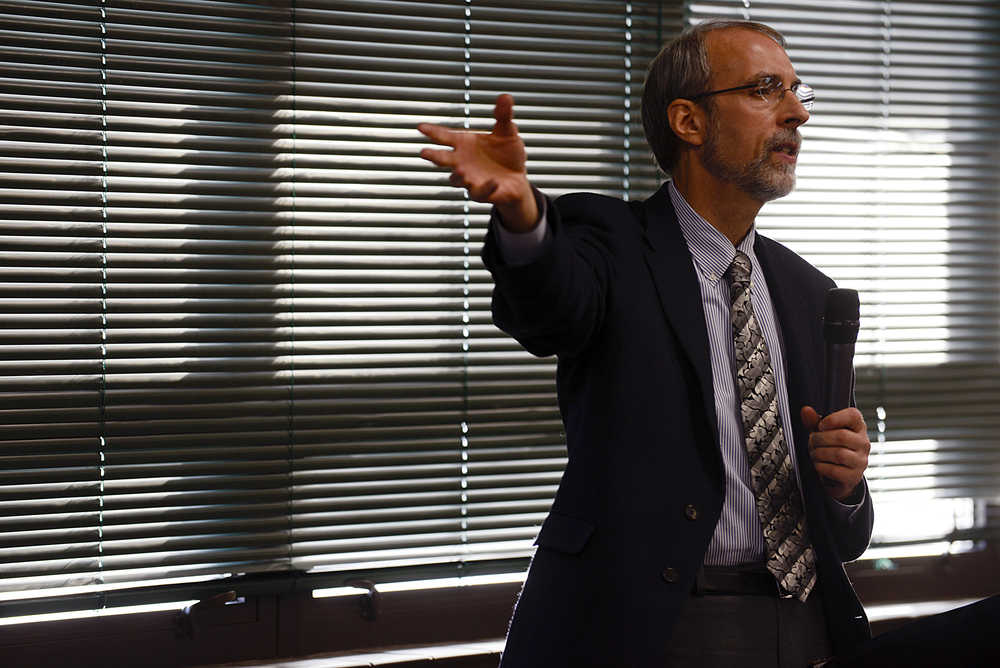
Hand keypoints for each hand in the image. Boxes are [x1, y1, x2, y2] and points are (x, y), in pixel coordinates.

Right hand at [417, 93, 538, 230]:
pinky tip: (493, 182)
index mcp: (464, 144)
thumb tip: (505, 96)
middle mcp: (462, 162)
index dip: (432, 132)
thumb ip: (503, 116)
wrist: (517, 179)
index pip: (444, 137)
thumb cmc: (506, 155)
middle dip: (434, 156)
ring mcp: (470, 179)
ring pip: (457, 180)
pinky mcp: (483, 193)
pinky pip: (481, 192)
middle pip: (443, 159)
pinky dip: (486, 188)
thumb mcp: (506, 132)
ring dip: (457, 175)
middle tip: (424, 152)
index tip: (420, 127)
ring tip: (459, 169)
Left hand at [800, 406, 869, 501]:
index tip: (821, 425)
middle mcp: (863, 443)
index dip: (834, 419)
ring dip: (819, 453)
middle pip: (841, 436)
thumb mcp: (822, 432)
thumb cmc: (831, 447)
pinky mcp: (853, 476)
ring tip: (814, 453)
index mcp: (858, 427)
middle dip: (820, 439)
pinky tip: (818, 464)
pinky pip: (834, 470)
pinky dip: (820, 467)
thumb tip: (806, 410)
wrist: (836, 475)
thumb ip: (814, 421)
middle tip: (812, 442)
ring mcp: (861, 461)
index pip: (853, 415)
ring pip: (838, 454)